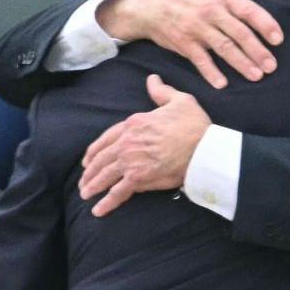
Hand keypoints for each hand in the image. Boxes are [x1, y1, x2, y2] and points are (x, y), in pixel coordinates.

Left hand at [79, 74, 211, 216]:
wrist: (204, 148)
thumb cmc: (194, 124)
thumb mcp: (179, 100)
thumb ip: (161, 92)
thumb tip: (152, 79)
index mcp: (134, 123)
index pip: (107, 137)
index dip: (95, 150)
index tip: (88, 159)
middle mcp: (128, 142)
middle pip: (102, 158)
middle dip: (90, 170)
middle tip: (84, 180)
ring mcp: (131, 161)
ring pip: (105, 175)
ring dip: (93, 185)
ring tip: (86, 194)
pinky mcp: (139, 178)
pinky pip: (118, 192)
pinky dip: (106, 202)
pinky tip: (97, 210)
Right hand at [97, 0, 282, 88]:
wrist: (149, 5)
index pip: (248, 10)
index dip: (265, 24)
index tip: (278, 39)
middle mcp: (211, 12)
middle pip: (239, 33)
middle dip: (257, 51)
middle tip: (272, 66)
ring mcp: (197, 28)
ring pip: (223, 48)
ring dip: (241, 63)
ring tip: (256, 76)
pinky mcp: (183, 43)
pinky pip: (200, 60)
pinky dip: (210, 72)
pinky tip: (222, 84)